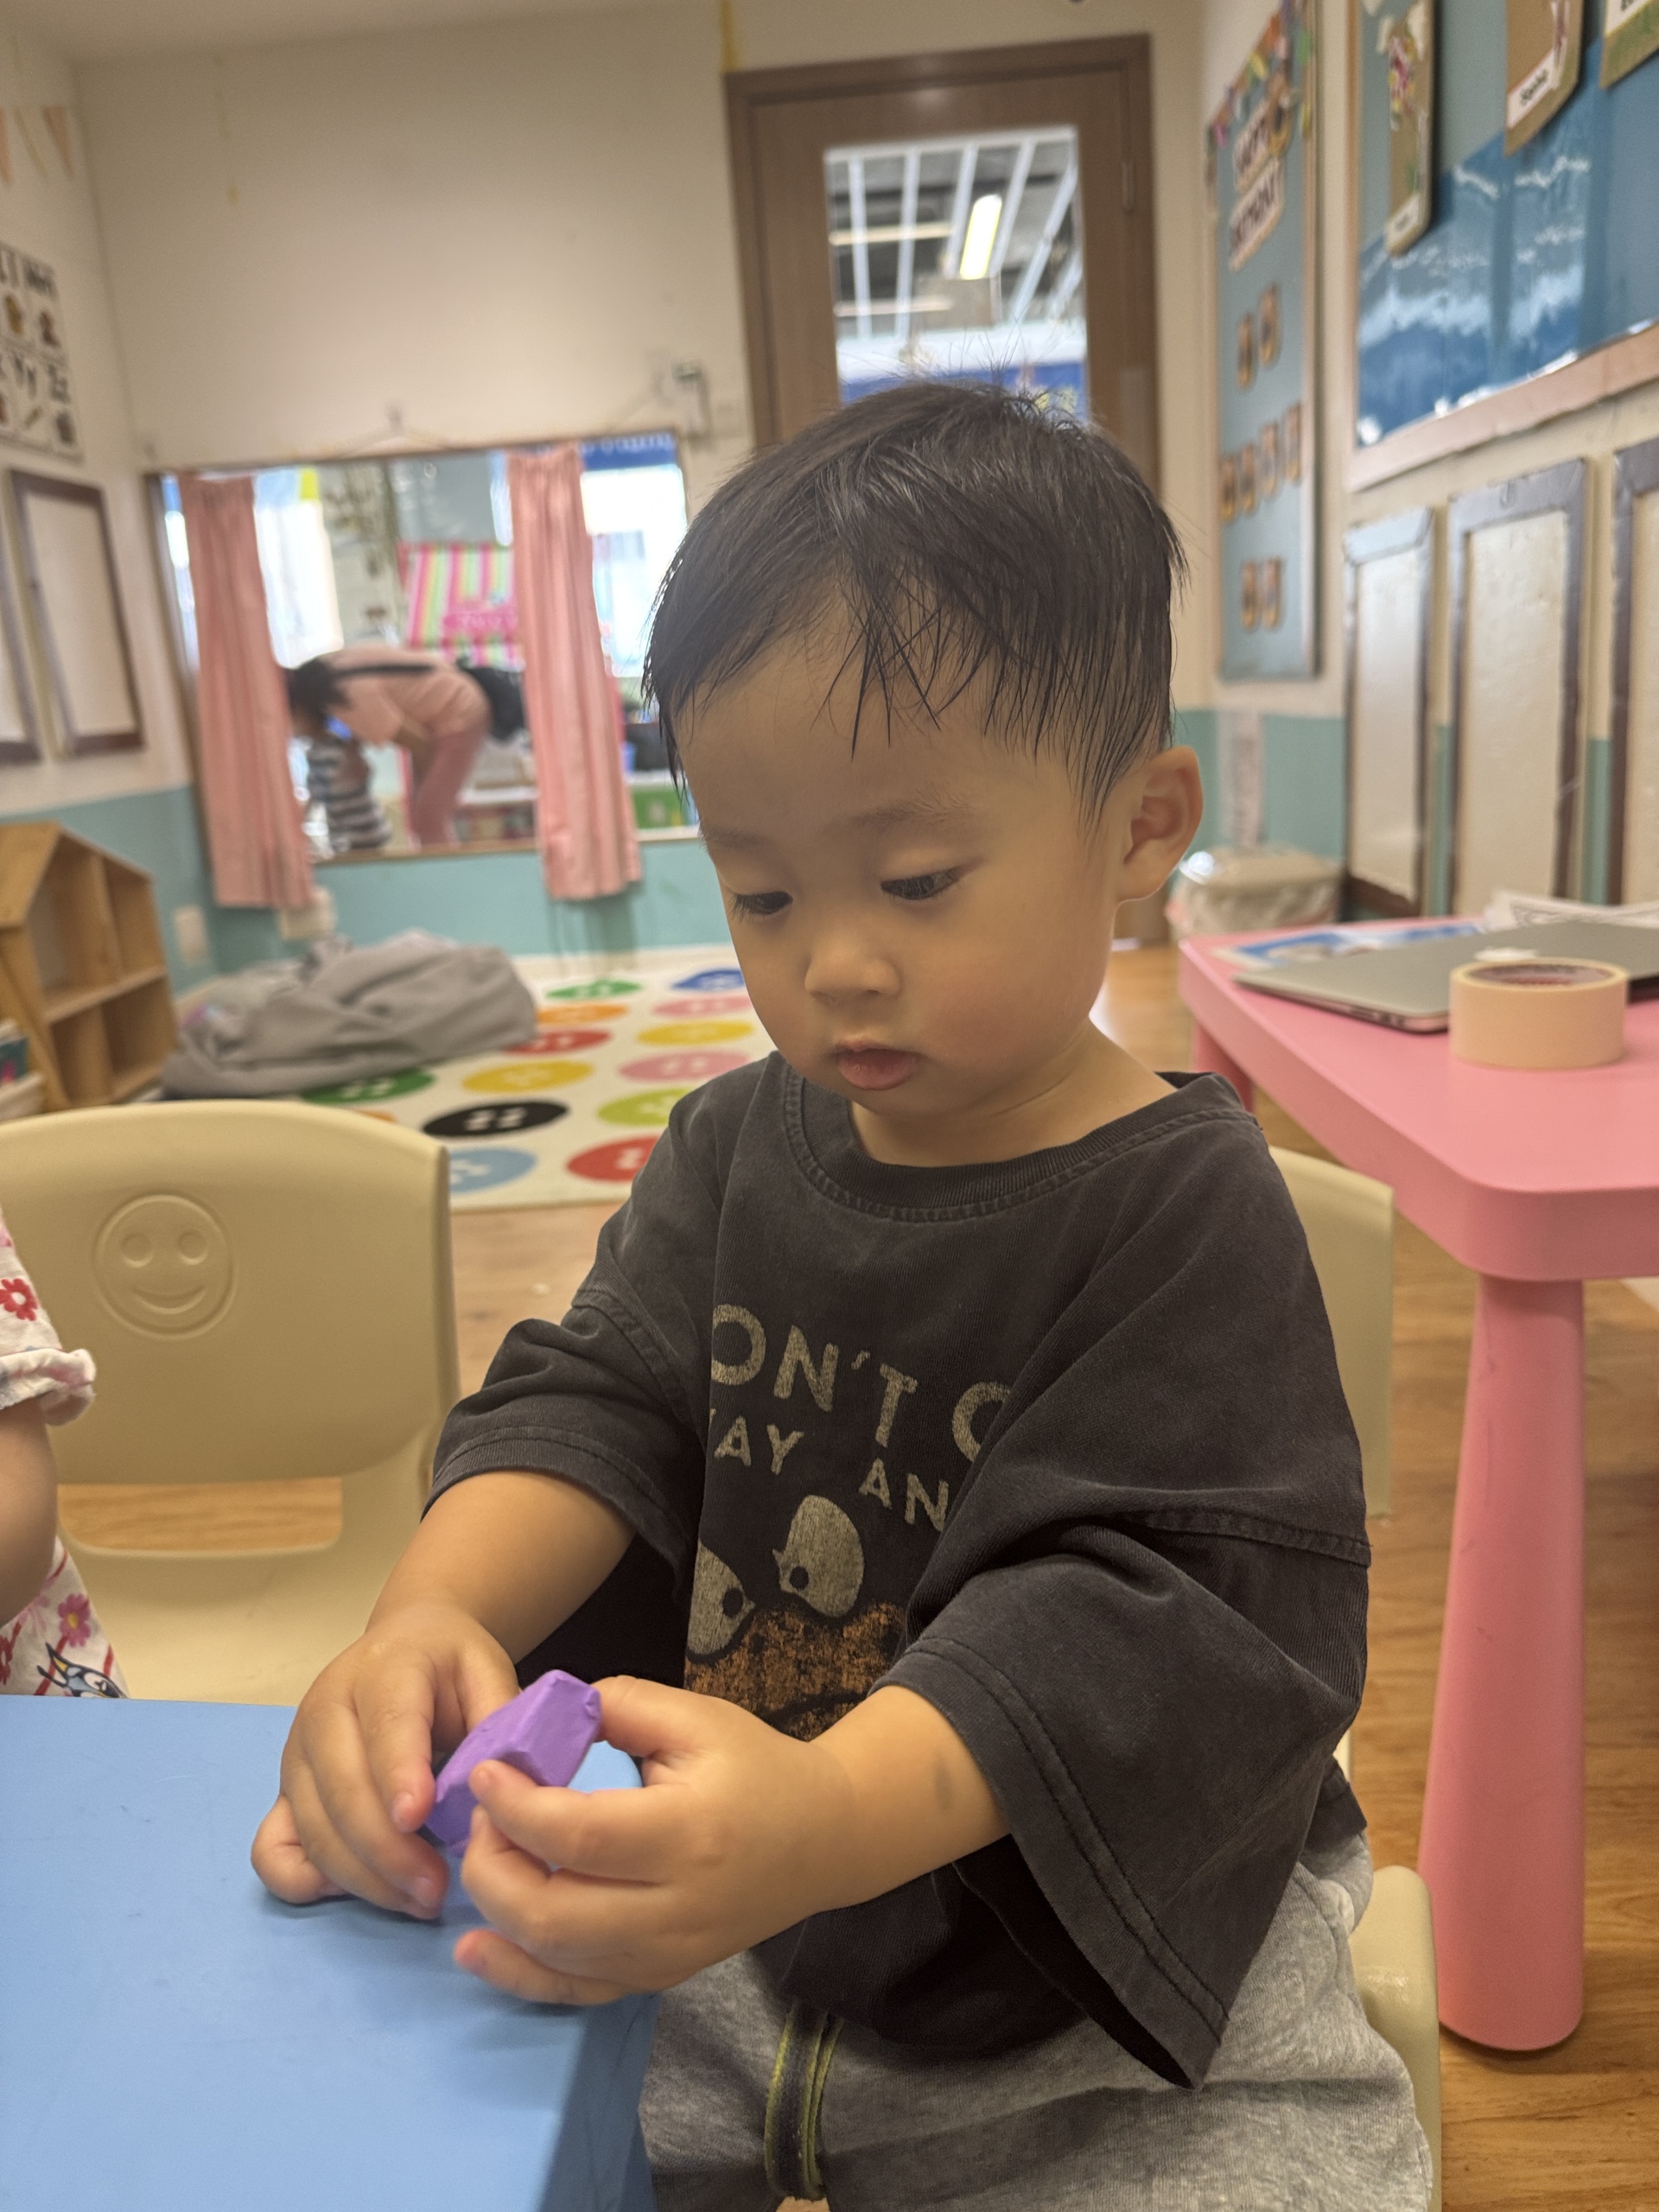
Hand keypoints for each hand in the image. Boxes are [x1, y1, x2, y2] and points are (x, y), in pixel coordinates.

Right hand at [252, 1600, 519, 1919]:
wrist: (404, 1644)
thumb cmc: (448, 1666)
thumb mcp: (485, 1671)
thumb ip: (497, 1718)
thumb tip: (499, 1784)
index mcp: (383, 1671)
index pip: (386, 1726)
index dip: (398, 1774)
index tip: (417, 1819)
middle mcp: (325, 1710)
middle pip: (343, 1790)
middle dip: (387, 1851)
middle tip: (436, 1891)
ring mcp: (296, 1753)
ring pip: (313, 1828)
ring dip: (362, 1877)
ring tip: (418, 1900)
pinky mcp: (283, 1791)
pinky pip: (272, 1848)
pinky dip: (305, 1880)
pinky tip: (356, 1890)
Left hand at [452, 1676, 1004, 2004]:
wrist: (823, 1839)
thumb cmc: (756, 1767)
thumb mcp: (696, 1717)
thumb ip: (616, 1706)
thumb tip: (538, 1716)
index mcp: (688, 1832)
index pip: (578, 1833)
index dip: (516, 1806)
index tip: (485, 1769)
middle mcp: (677, 1908)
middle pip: (554, 1912)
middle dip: (492, 1865)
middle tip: (481, 1816)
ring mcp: (667, 1955)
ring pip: (557, 1960)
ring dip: (497, 1914)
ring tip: (481, 1859)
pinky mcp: (659, 1978)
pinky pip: (577, 1993)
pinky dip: (520, 1975)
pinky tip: (478, 1946)